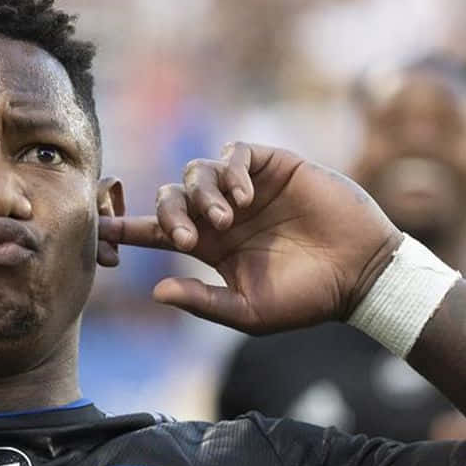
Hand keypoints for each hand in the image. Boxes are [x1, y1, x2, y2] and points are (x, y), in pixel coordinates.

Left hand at [100, 143, 401, 332]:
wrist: (361, 275)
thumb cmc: (307, 299)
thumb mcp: (248, 311)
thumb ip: (204, 301)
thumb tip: (156, 292)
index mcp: (210, 245)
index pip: (157, 231)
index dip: (129, 228)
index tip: (104, 230)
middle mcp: (222, 212)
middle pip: (171, 195)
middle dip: (169, 213)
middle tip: (187, 237)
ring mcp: (246, 187)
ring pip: (197, 171)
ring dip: (202, 194)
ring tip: (226, 219)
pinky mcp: (274, 166)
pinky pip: (236, 153)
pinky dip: (231, 171)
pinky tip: (245, 198)